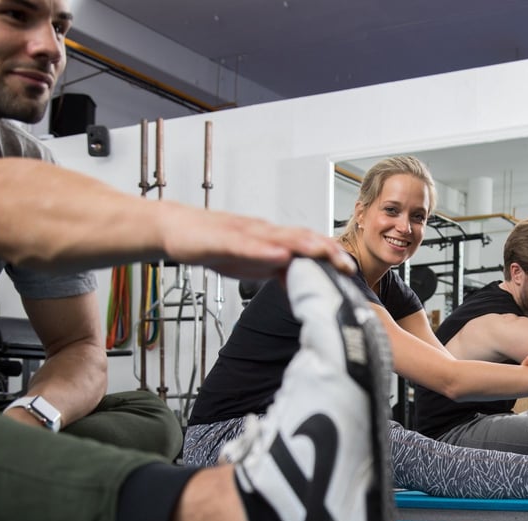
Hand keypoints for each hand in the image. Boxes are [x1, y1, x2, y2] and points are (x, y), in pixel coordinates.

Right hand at [164, 209, 355, 280]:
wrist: (177, 229)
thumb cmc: (215, 244)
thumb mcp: (253, 263)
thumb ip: (276, 270)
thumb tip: (301, 285)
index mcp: (271, 239)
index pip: (307, 244)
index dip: (331, 254)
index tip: (351, 268)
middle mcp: (263, 233)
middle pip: (300, 238)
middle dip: (326, 250)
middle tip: (347, 264)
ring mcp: (245, 235)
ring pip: (278, 238)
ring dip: (303, 245)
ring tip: (324, 253)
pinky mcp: (224, 241)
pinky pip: (245, 245)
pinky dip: (263, 250)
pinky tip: (277, 255)